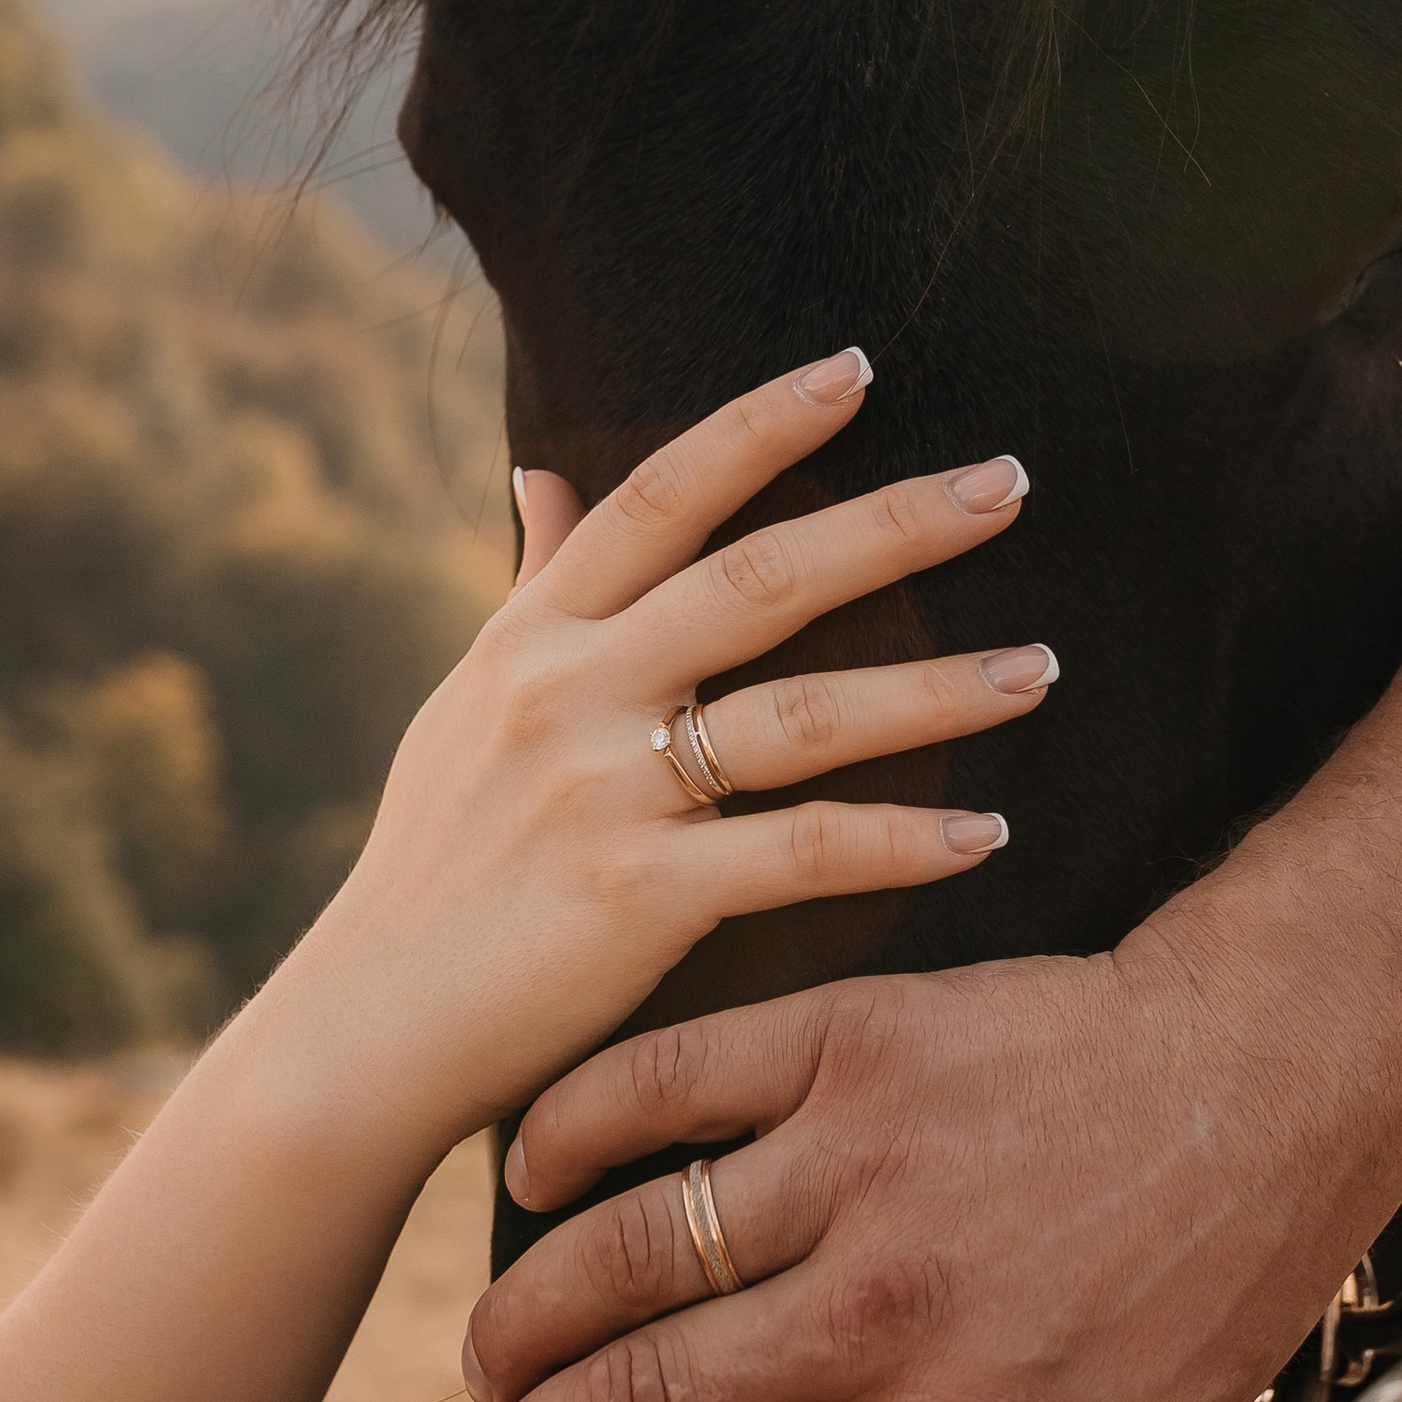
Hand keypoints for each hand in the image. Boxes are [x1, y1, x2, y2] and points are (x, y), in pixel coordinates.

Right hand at [277, 350, 1055, 1165]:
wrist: (364, 1031)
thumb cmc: (433, 867)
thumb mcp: (464, 708)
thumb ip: (531, 589)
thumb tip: (545, 469)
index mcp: (532, 638)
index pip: (658, 496)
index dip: (759, 425)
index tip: (855, 369)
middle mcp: (566, 693)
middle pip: (756, 579)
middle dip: (896, 525)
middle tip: (1009, 483)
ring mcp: (600, 793)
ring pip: (803, 714)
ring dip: (937, 689)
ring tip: (1037, 670)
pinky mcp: (637, 900)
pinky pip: (802, 853)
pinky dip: (902, 843)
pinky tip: (987, 834)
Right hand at [452, 563, 1401, 1401]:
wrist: (1263, 1078)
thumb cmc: (1203, 1286)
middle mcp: (892, 1313)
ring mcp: (859, 1166)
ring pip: (624, 1257)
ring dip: (523, 1330)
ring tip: (490, 1376)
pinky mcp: (849, 1041)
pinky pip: (667, 1081)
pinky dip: (574, 1131)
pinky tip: (527, 1181)